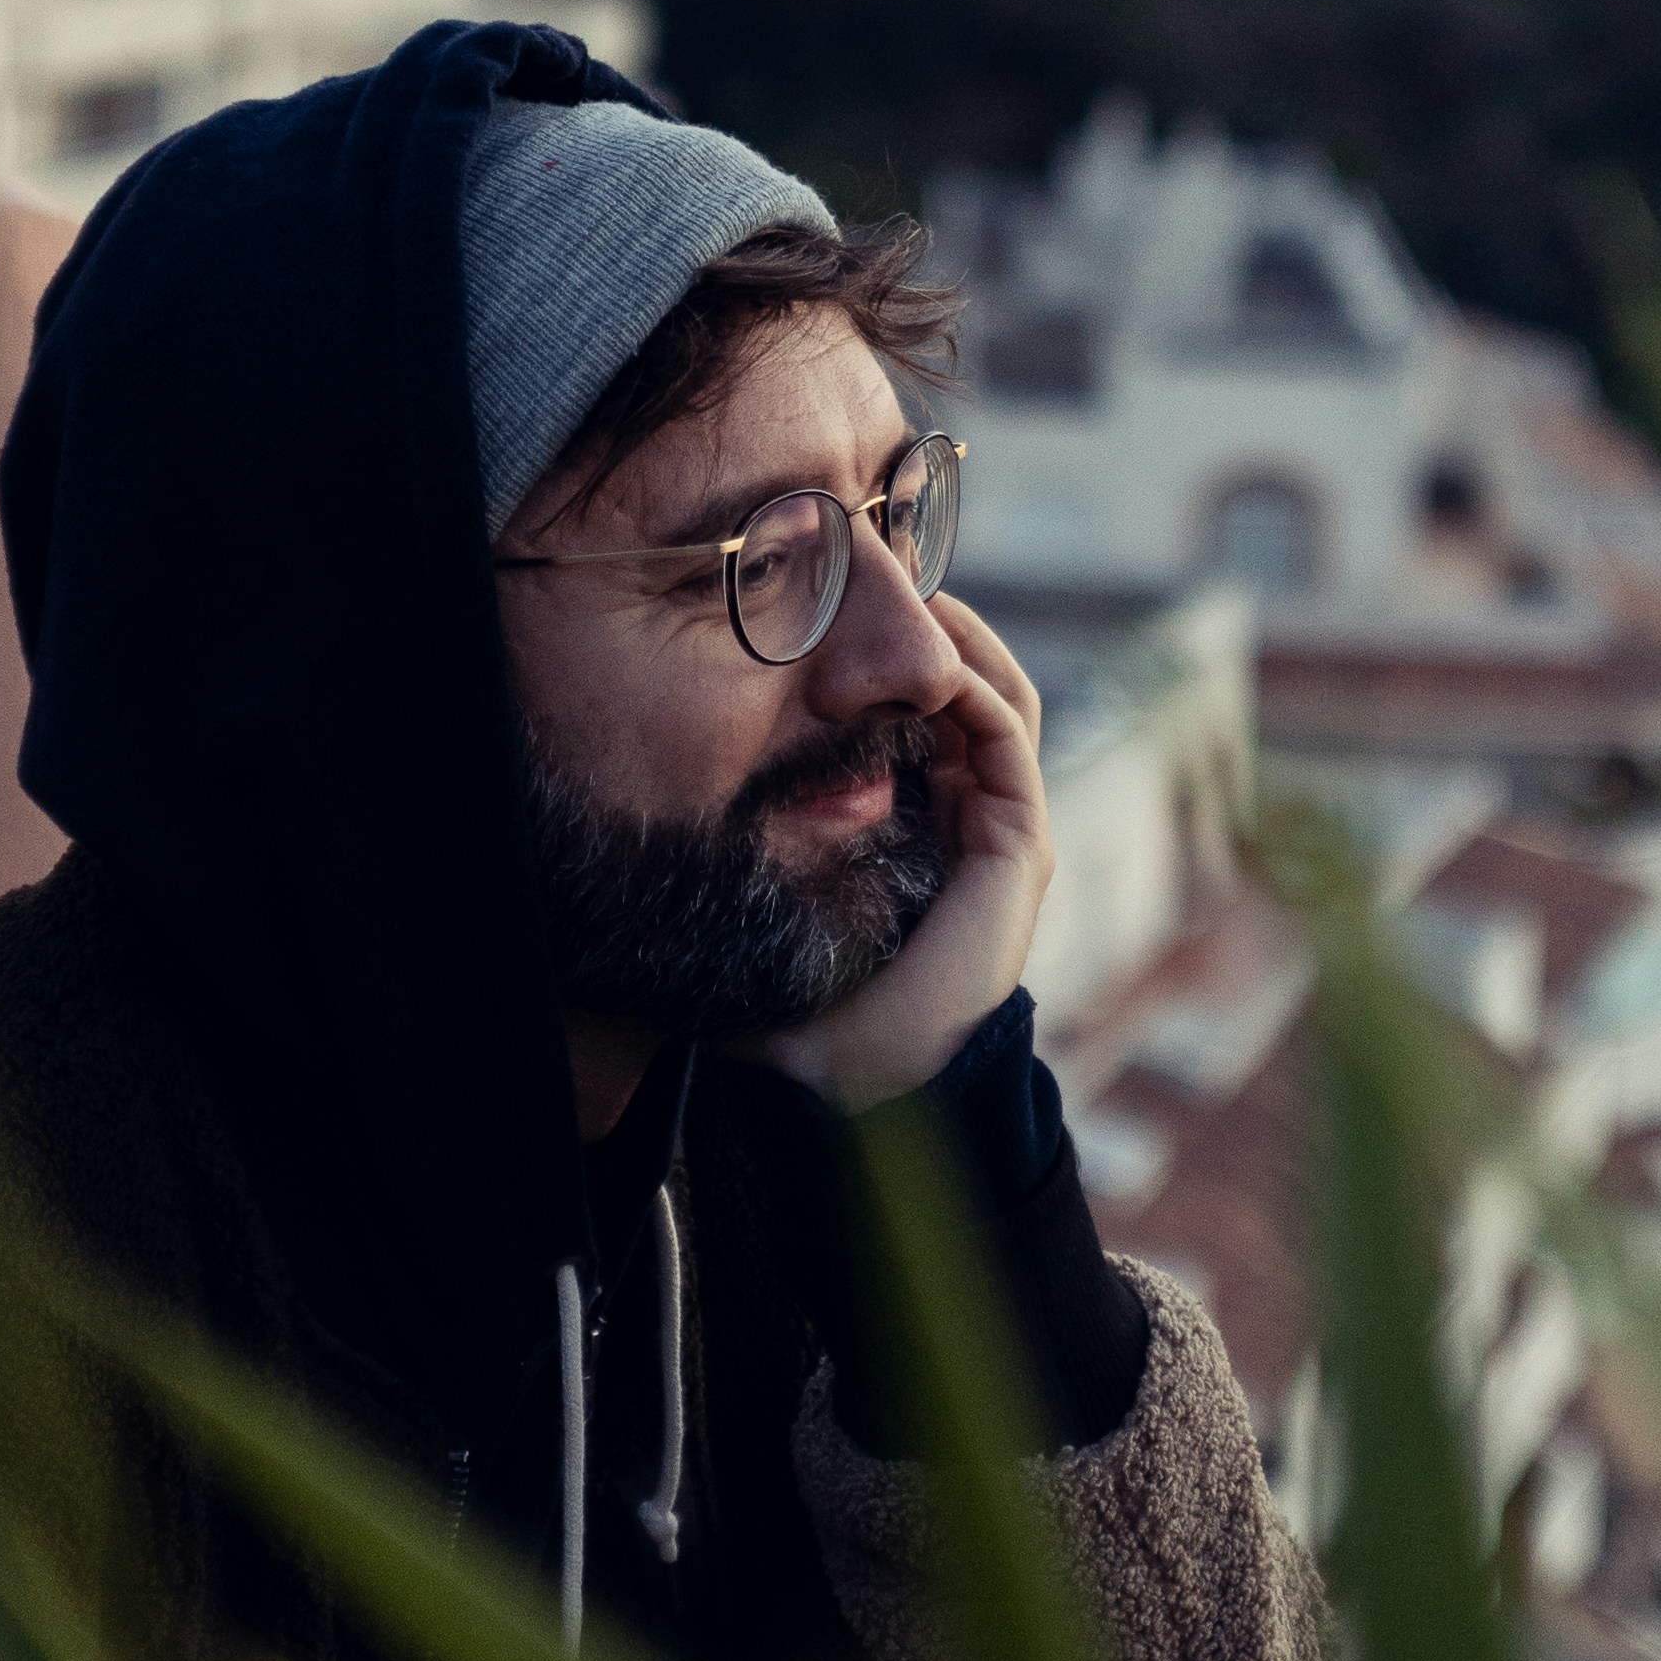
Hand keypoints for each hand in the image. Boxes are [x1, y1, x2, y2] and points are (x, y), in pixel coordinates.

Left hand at [751, 601, 1053, 1111]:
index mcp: (910, 834)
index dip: (882, 658)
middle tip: (880, 574)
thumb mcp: (750, 899)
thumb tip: (640, 799)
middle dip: (928, 629)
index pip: (913, 720)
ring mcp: (999, 836)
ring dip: (961, 640)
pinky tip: (927, 657)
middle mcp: (963, 827)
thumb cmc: (789, 1008)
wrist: (842, 1085)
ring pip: (997, 702)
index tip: (830, 607)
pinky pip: (1007, 735)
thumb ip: (727, 855)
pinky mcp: (1019, 848)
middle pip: (964, 695)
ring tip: (916, 592)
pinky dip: (975, 684)